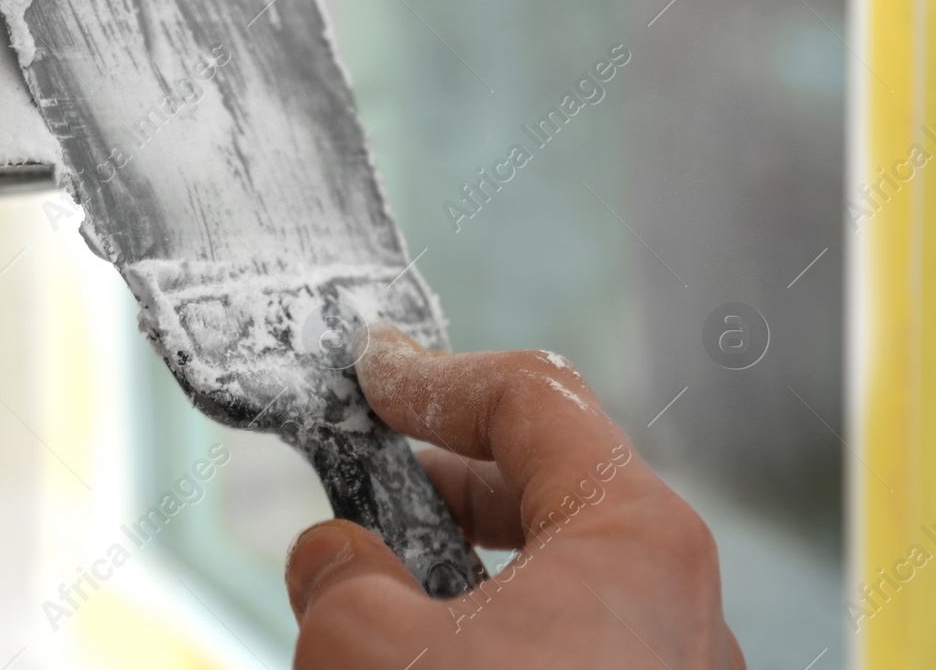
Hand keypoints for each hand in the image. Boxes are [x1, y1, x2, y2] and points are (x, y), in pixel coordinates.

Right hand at [285, 325, 743, 668]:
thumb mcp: (374, 652)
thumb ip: (342, 576)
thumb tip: (334, 556)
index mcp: (636, 540)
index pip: (531, 397)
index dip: (433, 373)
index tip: (369, 370)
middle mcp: (677, 598)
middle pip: (548, 485)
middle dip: (442, 477)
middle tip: (363, 481)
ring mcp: (671, 665)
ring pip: (558, 577)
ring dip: (464, 567)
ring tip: (386, 590)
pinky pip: (570, 642)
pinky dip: (497, 630)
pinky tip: (432, 653)